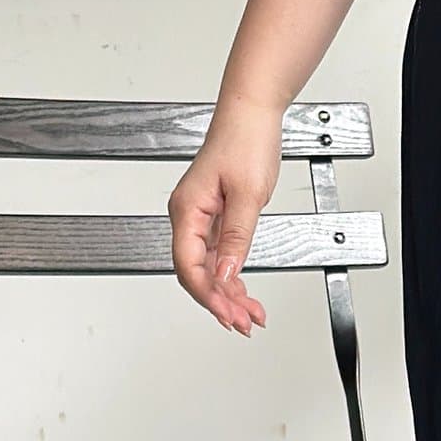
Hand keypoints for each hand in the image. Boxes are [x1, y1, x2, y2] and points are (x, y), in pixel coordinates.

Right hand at [168, 99, 282, 334]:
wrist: (252, 116)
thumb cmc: (245, 143)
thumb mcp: (248, 195)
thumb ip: (236, 238)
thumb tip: (226, 273)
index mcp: (187, 211)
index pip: (189, 265)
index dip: (209, 295)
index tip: (229, 315)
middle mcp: (189, 216)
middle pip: (198, 272)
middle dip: (220, 302)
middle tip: (244, 324)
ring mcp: (202, 218)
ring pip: (210, 268)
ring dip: (229, 294)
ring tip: (250, 316)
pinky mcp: (217, 217)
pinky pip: (220, 256)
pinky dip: (233, 276)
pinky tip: (245, 294)